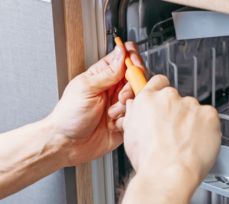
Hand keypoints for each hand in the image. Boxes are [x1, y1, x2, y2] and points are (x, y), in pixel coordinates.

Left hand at [47, 42, 143, 166]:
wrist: (68, 144)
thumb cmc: (69, 115)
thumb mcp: (86, 88)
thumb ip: (108, 72)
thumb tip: (122, 52)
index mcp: (103, 75)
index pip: (125, 57)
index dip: (133, 59)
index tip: (134, 67)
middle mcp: (114, 88)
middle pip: (137, 77)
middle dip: (132, 86)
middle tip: (120, 96)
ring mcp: (120, 104)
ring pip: (138, 97)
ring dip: (127, 105)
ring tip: (112, 113)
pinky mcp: (125, 120)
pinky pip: (137, 115)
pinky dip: (127, 119)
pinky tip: (114, 124)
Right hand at [122, 75, 220, 202]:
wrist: (168, 174)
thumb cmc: (150, 160)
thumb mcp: (130, 135)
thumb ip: (135, 114)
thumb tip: (136, 106)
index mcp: (148, 99)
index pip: (158, 82)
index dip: (162, 91)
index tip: (165, 100)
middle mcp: (169, 97)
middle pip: (177, 98)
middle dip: (177, 111)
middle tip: (174, 131)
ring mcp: (191, 104)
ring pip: (193, 109)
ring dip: (192, 120)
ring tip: (186, 141)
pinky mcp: (209, 114)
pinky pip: (209, 117)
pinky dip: (207, 127)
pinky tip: (198, 141)